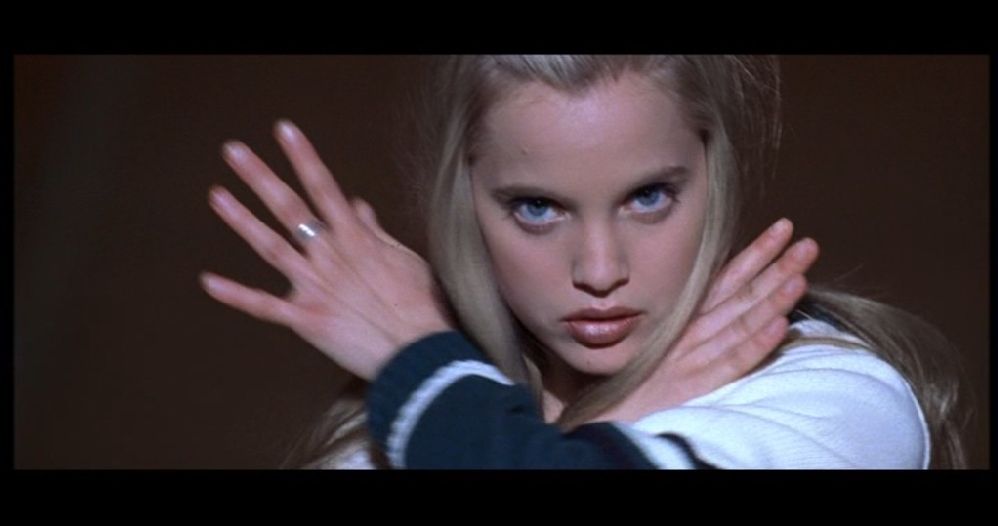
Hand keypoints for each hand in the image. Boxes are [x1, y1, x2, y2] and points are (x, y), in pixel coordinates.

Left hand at [200, 120, 451, 380]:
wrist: (419, 352)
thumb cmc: (419, 305)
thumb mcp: (404, 259)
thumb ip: (375, 231)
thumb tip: (355, 205)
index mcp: (355, 238)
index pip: (323, 187)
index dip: (303, 157)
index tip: (283, 130)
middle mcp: (329, 255)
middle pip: (289, 208)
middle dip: (260, 177)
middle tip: (232, 150)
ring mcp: (314, 286)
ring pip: (270, 247)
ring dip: (241, 220)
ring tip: (216, 195)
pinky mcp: (306, 319)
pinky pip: (264, 306)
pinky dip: (235, 295)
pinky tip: (207, 281)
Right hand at [591, 219, 818, 422]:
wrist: (603, 423)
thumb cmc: (630, 385)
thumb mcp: (655, 345)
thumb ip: (683, 323)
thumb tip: (719, 297)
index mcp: (682, 321)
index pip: (725, 280)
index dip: (755, 255)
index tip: (783, 229)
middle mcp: (689, 334)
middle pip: (739, 295)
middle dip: (774, 267)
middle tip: (808, 243)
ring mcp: (692, 359)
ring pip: (740, 323)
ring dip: (772, 298)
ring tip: (801, 275)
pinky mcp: (693, 388)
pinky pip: (731, 363)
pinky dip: (756, 345)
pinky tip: (780, 326)